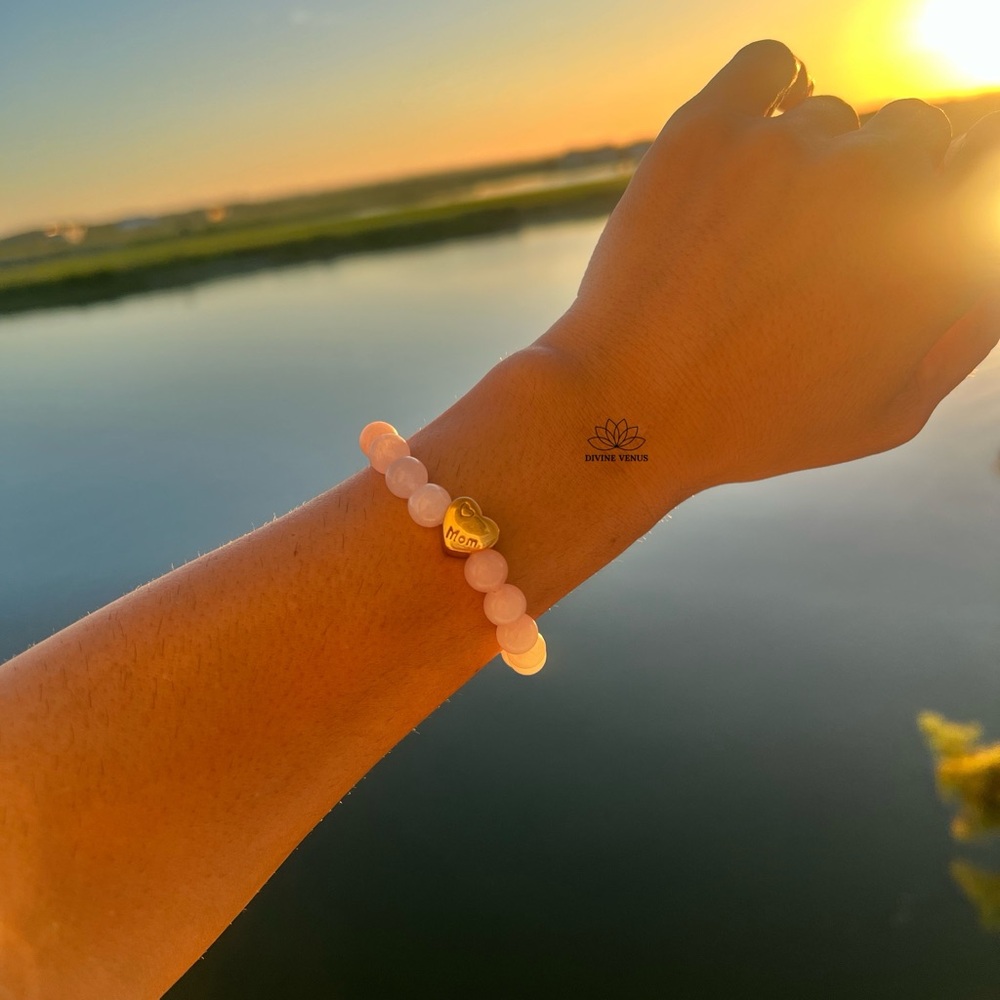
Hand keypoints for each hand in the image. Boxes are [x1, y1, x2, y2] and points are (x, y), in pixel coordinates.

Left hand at [547, 40, 999, 496]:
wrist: (629, 411)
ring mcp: (792, 148)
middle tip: (818, 242)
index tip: (925, 197)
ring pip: (830, 117)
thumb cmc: (757, 425)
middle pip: (914, 132)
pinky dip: (767, 88)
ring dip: (807, 161)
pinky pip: (768, 64)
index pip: (986, 163)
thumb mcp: (886, 416)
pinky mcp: (710, 129)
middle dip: (881, 179)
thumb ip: (964, 334)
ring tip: (749, 237)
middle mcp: (879, 182)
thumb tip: (989, 253)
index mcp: (935, 253)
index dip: (954, 181)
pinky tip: (745, 140)